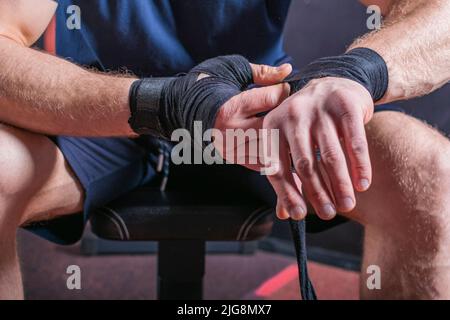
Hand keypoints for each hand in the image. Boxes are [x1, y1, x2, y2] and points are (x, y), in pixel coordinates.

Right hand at [212, 63, 291, 169]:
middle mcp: (230, 131)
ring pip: (269, 147)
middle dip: (286, 115)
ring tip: (291, 126)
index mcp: (231, 107)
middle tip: (292, 107)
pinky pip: (260, 162)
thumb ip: (262, 73)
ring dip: (283, 137)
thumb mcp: (232, 70)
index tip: (285, 86)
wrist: (179, 105)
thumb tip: (287, 70)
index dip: (283, 90)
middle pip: (274, 125)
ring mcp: (231, 148)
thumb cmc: (205, 83)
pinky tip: (281, 144)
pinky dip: (273, 154)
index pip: (271, 99)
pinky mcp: (232, 158)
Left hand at [262, 77, 373, 220]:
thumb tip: (284, 214)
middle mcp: (293, 116)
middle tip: (328, 214)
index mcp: (273, 126)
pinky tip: (363, 184)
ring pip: (330, 155)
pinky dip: (360, 166)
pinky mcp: (345, 105)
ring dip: (340, 185)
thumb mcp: (290, 142)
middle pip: (304, 164)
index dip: (286, 193)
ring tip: (347, 204)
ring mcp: (319, 109)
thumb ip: (286, 175)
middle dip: (317, 193)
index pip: (277, 166)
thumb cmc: (309, 122)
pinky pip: (354, 142)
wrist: (334, 83)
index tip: (298, 215)